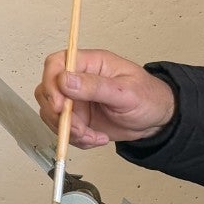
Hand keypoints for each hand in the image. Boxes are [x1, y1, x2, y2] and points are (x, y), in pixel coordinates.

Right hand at [34, 47, 176, 148]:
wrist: (156, 121)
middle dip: (59, 115)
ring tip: (93, 136)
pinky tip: (97, 138)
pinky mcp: (78, 118)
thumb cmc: (148, 98)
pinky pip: (64, 130)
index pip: (56, 64)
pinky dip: (77, 139)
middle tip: (79, 128)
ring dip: (69, 131)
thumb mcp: (125, 92)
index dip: (51, 83)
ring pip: (52, 114)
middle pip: (47, 91)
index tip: (60, 105)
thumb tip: (65, 79)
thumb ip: (95, 86)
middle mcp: (79, 80)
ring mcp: (76, 100)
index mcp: (91, 63)